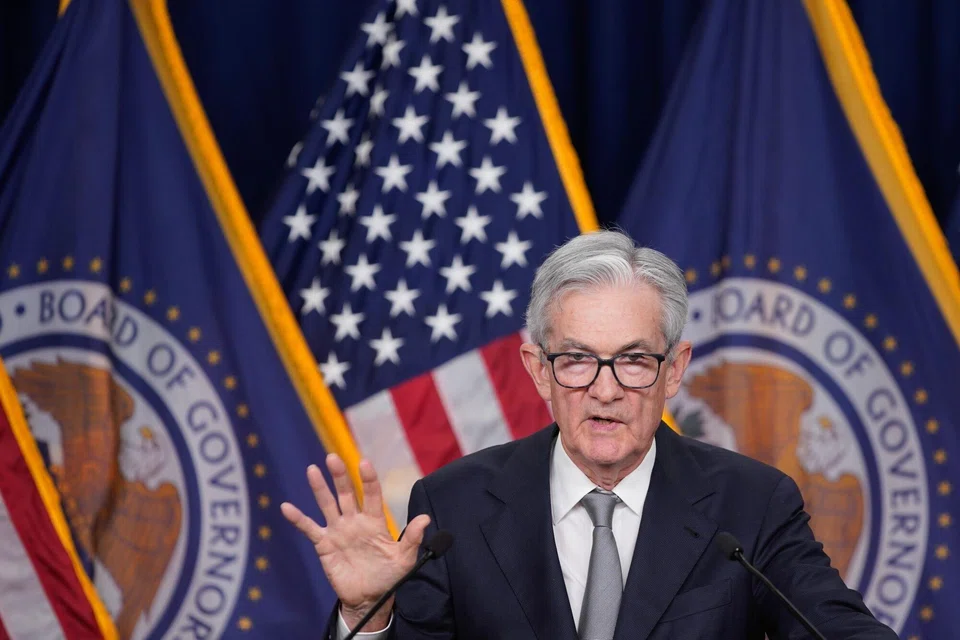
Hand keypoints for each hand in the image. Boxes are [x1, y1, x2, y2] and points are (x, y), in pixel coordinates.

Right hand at [280, 454, 429, 631]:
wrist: (370, 598)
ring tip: (312, 470)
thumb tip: (426, 518)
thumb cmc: (389, 576)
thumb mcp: (405, 559)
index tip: (364, 463)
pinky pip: (309, 528)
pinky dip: (298, 518)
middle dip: (340, 476)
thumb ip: (412, 538)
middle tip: (332, 457)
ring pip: (327, 504)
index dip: (369, 479)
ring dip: (320, 488)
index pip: (372, 495)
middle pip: (346, 494)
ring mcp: (338, 531)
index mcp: (375, 521)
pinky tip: (286, 507)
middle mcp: (355, 521)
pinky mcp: (324, 544)